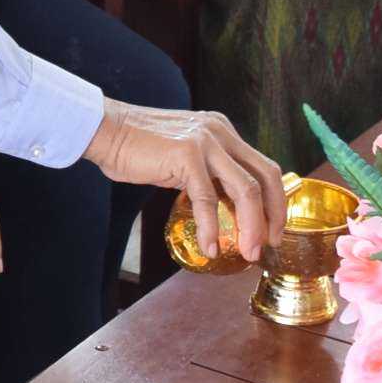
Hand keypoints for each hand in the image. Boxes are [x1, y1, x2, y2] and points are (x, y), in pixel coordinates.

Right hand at [84, 101, 284, 260]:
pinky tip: (210, 246)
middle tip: (269, 243)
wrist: (106, 130)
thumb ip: (207, 172)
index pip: (263, 167)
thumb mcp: (184, 156)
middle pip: (266, 176)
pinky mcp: (186, 155)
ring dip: (251, 226)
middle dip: (274, 214)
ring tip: (247, 252)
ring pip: (244, 190)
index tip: (273, 228)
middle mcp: (220, 133)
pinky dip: (211, 227)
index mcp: (222, 132)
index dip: (275, 200)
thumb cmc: (138, 148)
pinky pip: (207, 199)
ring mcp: (205, 142)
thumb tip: (226, 207)